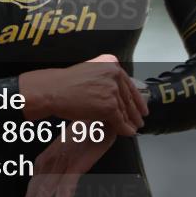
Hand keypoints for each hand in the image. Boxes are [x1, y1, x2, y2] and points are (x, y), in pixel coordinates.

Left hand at [15, 132, 116, 196]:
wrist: (97, 115)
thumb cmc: (84, 133)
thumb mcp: (65, 153)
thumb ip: (56, 168)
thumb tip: (51, 185)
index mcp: (44, 161)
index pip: (31, 190)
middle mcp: (48, 163)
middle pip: (34, 194)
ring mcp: (61, 164)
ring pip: (45, 193)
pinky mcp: (75, 164)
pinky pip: (66, 188)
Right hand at [19, 54, 148, 135]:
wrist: (53, 90)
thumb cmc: (65, 83)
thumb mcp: (89, 71)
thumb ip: (105, 78)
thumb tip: (117, 91)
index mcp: (110, 63)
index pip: (128, 83)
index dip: (136, 97)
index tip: (142, 105)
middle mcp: (114, 73)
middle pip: (128, 97)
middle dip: (135, 111)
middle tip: (140, 119)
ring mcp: (112, 90)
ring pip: (124, 109)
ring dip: (130, 121)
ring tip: (134, 127)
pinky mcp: (109, 106)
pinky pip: (120, 120)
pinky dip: (125, 129)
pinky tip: (128, 132)